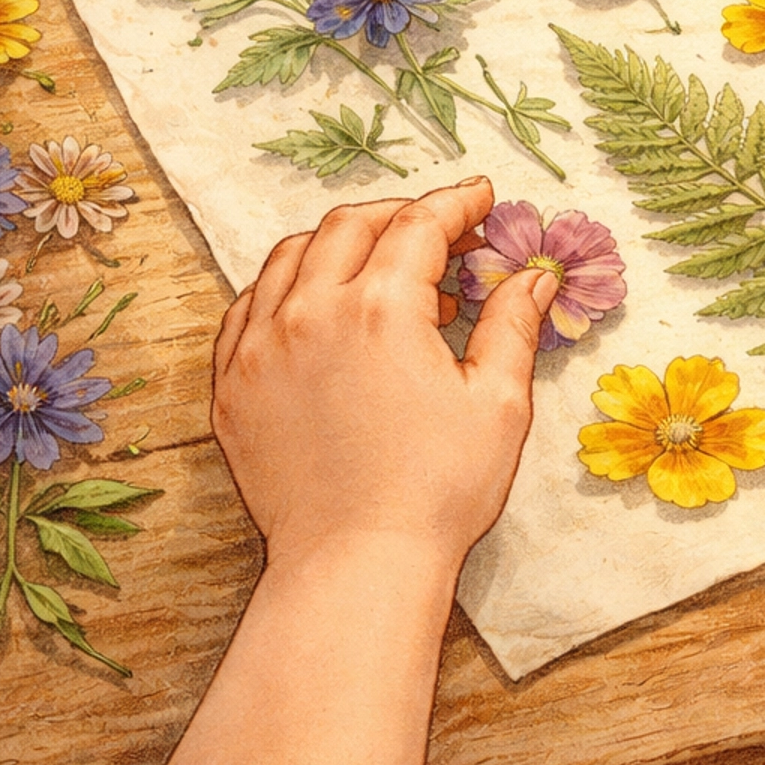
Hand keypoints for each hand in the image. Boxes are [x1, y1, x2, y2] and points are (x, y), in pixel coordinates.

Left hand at [212, 180, 557, 579]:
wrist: (355, 566)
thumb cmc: (435, 493)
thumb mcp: (497, 403)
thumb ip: (511, 325)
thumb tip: (532, 276)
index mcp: (379, 309)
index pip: (419, 224)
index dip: (455, 203)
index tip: (479, 198)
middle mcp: (310, 313)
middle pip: (351, 225)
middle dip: (401, 215)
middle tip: (441, 233)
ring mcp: (260, 347)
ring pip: (291, 255)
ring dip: (339, 243)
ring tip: (380, 266)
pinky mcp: (232, 385)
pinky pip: (249, 306)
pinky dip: (286, 287)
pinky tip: (317, 307)